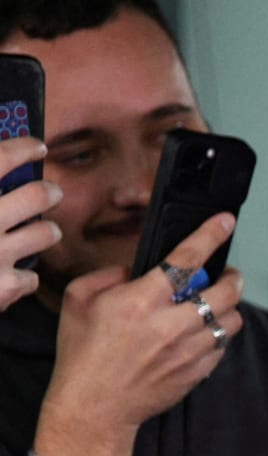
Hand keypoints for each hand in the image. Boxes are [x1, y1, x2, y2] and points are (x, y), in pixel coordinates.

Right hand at [0, 135, 61, 308]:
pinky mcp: (4, 286)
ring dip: (46, 232)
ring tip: (43, 231)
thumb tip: (0, 165)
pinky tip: (11, 273)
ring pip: (47, 233)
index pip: (0, 158)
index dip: (22, 148)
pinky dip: (22, 275)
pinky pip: (31, 276)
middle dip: (48, 193)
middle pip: (38, 195)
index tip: (37, 146)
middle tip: (51, 193)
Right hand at [32, 212, 241, 455]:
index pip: (186, 259)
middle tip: (226, 274)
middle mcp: (172, 324)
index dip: (210, 235)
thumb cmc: (83, 352)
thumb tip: (139, 268)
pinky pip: (224, 345)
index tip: (225, 222)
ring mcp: (190, 351)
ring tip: (213, 303)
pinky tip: (202, 332)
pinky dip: (218, 334)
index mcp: (141, 301)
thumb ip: (110, 274)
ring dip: (228, 307)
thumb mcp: (79, 300)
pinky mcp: (199, 371)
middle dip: (231, 277)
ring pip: (232, 320)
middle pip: (225, 291)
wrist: (95, 406)